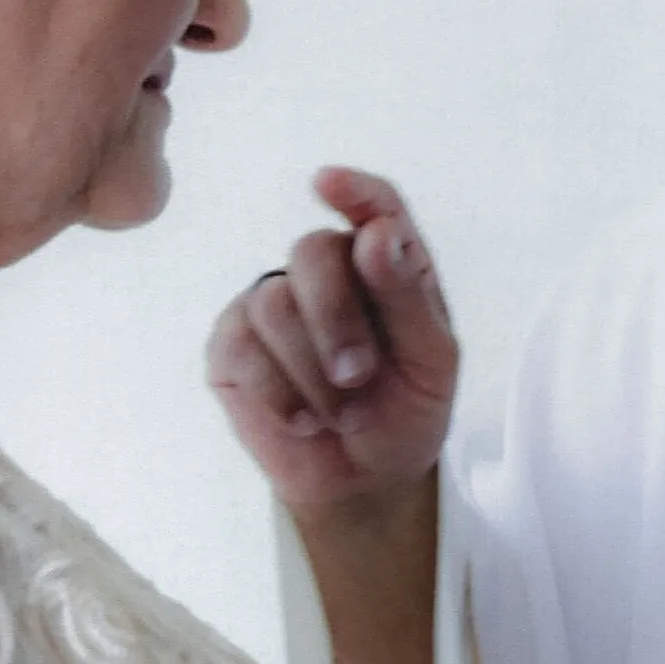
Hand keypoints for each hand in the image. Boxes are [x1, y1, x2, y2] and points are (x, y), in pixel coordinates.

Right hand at [206, 166, 457, 520]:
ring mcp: (273, 303)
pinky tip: (303, 420)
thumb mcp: (431, 362)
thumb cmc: (406, 411)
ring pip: (275, 302)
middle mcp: (327, 271)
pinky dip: (279, 390)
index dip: (355, 191)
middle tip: (359, 377)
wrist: (365, 480)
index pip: (375, 206)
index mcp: (386, 263)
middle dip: (337, 318)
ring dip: (313, 369)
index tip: (328, 183)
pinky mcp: (233, 345)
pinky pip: (241, 345)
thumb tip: (378, 232)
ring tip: (340, 413)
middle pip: (312, 250)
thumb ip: (408, 297)